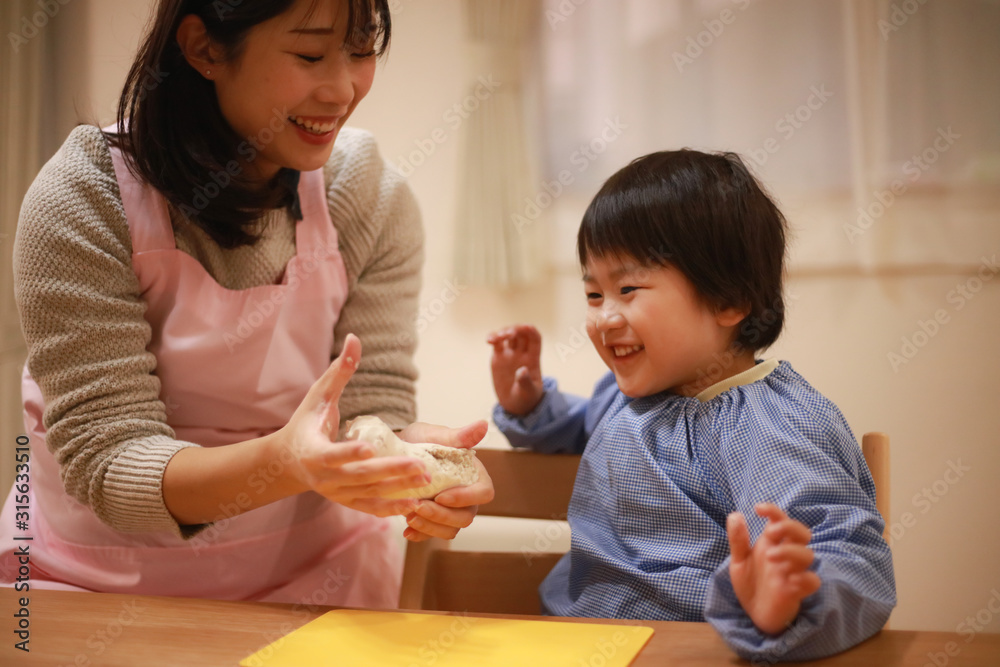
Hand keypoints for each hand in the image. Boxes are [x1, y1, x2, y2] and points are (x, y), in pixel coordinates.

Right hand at [277, 334, 430, 516]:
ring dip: (397, 489)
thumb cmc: (306, 422)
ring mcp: (335, 493)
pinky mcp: (346, 501)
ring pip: (368, 494)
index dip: (349, 451)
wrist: (288, 461)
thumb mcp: (319, 396)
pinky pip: (370, 507)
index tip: (369, 447)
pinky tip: (414, 504)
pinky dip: (391, 508)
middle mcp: (324, 478)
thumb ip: (340, 371)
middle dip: (390, 471)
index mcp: (313, 452)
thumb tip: (355, 338)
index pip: (332, 454)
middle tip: (420, 466)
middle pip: (359, 476)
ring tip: (427, 481)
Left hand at [397, 420, 494, 541]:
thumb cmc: (421, 441)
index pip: (484, 492)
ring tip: (409, 517)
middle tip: (417, 507)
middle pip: (466, 516)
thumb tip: (483, 424)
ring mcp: (452, 511)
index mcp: (473, 475)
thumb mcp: (436, 435)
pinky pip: (434, 534)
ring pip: (451, 530)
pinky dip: (421, 535)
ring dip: (431, 527)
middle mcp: (467, 496)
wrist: (397, 454)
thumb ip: (459, 435)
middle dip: (442, 515)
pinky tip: (407, 531)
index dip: (466, 498)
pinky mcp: (435, 521)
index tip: (441, 496)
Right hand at [487, 324, 544, 414]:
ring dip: (503, 332)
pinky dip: (493, 338)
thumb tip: (522, 370)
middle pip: (521, 333)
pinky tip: (489, 340)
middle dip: (515, 329)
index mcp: (533, 358)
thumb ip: (525, 381)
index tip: (525, 328)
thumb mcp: (528, 392)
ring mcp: (510, 354)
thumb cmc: (526, 398)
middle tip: (507, 334)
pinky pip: (496, 343)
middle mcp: (522, 353)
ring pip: (508, 335)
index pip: (534, 338)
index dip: (530, 331)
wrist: (515, 404)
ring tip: (496, 338)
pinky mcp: (498, 357)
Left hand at [727, 503, 821, 634]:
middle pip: (802, 533)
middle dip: (790, 527)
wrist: (753, 613)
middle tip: (771, 532)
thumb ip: (738, 540)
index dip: (773, 510)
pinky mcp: (798, 591)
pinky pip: (813, 581)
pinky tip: (789, 580)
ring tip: (770, 557)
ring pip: (809, 554)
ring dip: (791, 551)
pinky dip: (804, 577)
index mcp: (772, 544)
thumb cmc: (750, 583)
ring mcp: (794, 572)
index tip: (758, 509)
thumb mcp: (738, 560)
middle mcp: (786, 555)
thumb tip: (735, 514)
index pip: (780, 520)